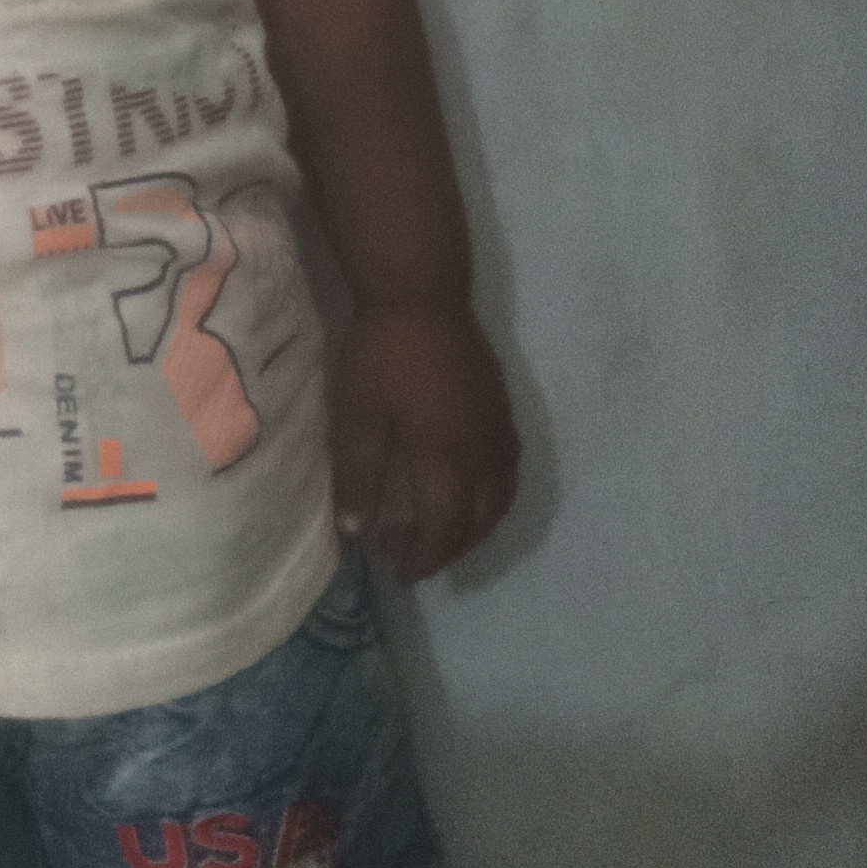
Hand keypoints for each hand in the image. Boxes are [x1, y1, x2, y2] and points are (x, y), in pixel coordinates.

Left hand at [329, 301, 517, 581]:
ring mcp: (499, 432)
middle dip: (448, 549)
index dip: (421, 558)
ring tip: (441, 532)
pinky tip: (469, 490)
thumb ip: (358, 478)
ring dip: (474, 527)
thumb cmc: (381, 357)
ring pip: (500, 501)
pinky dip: (493, 498)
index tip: (396, 571)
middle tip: (413, 556)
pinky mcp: (504, 411)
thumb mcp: (357, 420)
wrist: (419, 296)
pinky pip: (510, 473)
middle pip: (477, 523)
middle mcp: (484, 456)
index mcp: (447, 462)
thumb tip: (356, 533)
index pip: (442, 531)